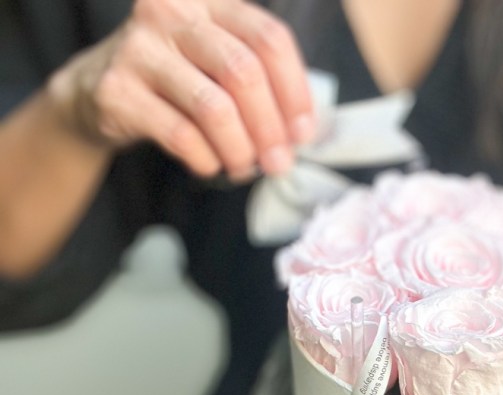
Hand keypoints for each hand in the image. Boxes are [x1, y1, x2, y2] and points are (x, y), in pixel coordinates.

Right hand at [47, 0, 313, 178]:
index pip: (270, 39)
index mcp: (210, 1)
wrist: (96, 89)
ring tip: (244, 168)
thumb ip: (262, 81)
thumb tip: (305, 131)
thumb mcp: (218, 61)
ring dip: (240, 149)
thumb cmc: (176, 79)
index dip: (296, 90)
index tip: (304, 131)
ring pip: (215, 108)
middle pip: (245, 73)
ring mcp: (140, 49)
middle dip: (271, 128)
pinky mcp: (117, 90)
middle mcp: (173, 13)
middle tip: (280, 162)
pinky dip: (206, 160)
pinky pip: (182, 135)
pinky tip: (211, 165)